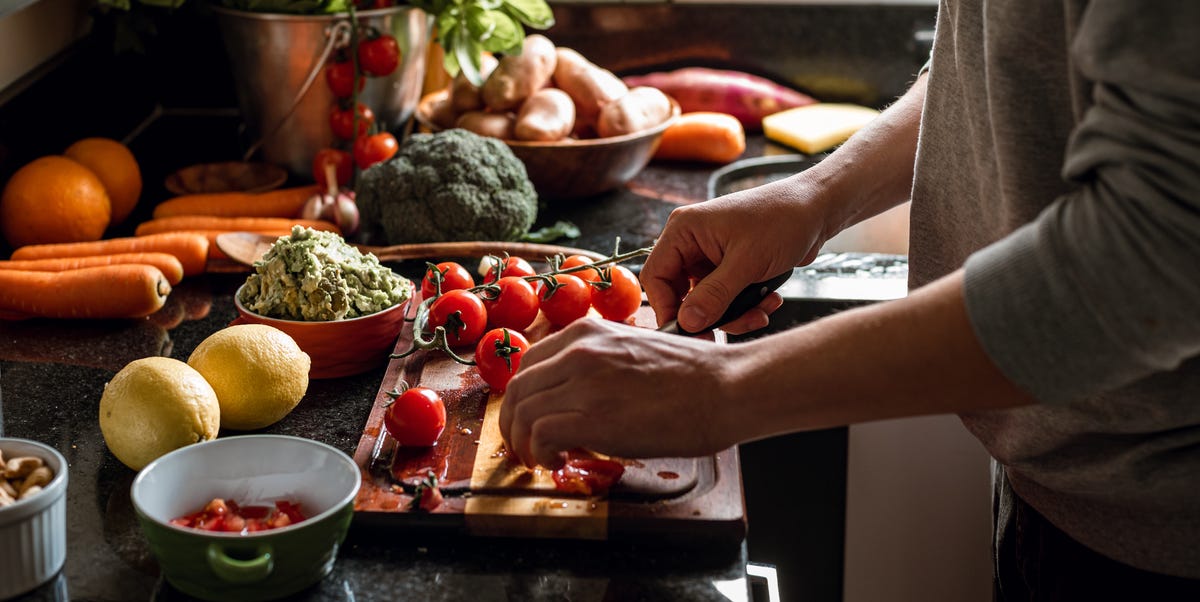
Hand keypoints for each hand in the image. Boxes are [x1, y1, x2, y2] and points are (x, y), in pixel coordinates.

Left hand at [499, 317, 737, 468]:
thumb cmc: (694, 374)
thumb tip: (580, 393)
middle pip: (518, 389)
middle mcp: (578, 351)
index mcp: (587, 331)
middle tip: (525, 446)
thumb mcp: (634, 349)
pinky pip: (540, 435)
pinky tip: (558, 461)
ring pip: (522, 412)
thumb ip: (600, 362)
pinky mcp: (591, 416)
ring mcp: (583, 382)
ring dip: (524, 442)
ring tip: (541, 459)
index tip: (530, 417)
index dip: (524, 396)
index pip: (529, 363)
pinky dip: (540, 453)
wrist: (726, 387)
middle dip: (514, 422)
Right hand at [642, 180, 826, 332]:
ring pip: (707, 301)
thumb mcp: (747, 262)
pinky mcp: (730, 266)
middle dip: (709, 315)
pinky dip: (746, 306)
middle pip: (681, 293)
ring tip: (761, 311)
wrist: (818, 209)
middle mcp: (692, 242)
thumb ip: (714, 295)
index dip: (667, 308)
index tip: (688, 331)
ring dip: (734, 313)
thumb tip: (687, 322)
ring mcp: (711, 256)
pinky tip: (770, 300)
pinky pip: (727, 297)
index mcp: (684, 230)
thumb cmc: (783, 219)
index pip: (656, 276)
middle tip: (726, 332)